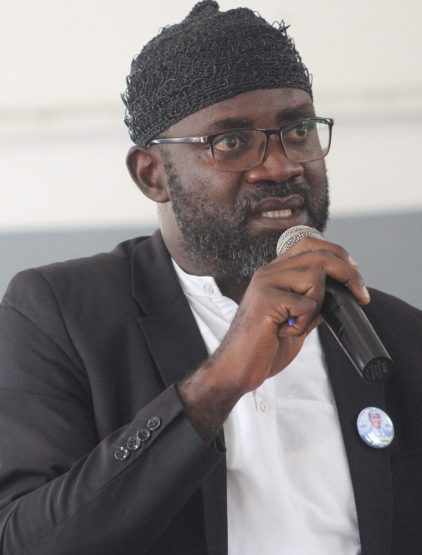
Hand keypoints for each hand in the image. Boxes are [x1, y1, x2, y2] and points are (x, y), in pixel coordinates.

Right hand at [213, 236, 368, 394]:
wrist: (236, 368)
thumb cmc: (264, 346)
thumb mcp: (295, 319)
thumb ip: (312, 302)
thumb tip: (342, 293)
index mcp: (274, 272)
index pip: (308, 244)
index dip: (336, 253)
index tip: (354, 272)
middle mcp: (269, 272)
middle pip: (319, 254)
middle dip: (348, 274)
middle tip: (361, 295)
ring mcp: (266, 283)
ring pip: (315, 277)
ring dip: (316, 306)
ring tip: (296, 325)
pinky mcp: (267, 300)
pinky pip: (305, 304)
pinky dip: (303, 324)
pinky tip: (284, 332)